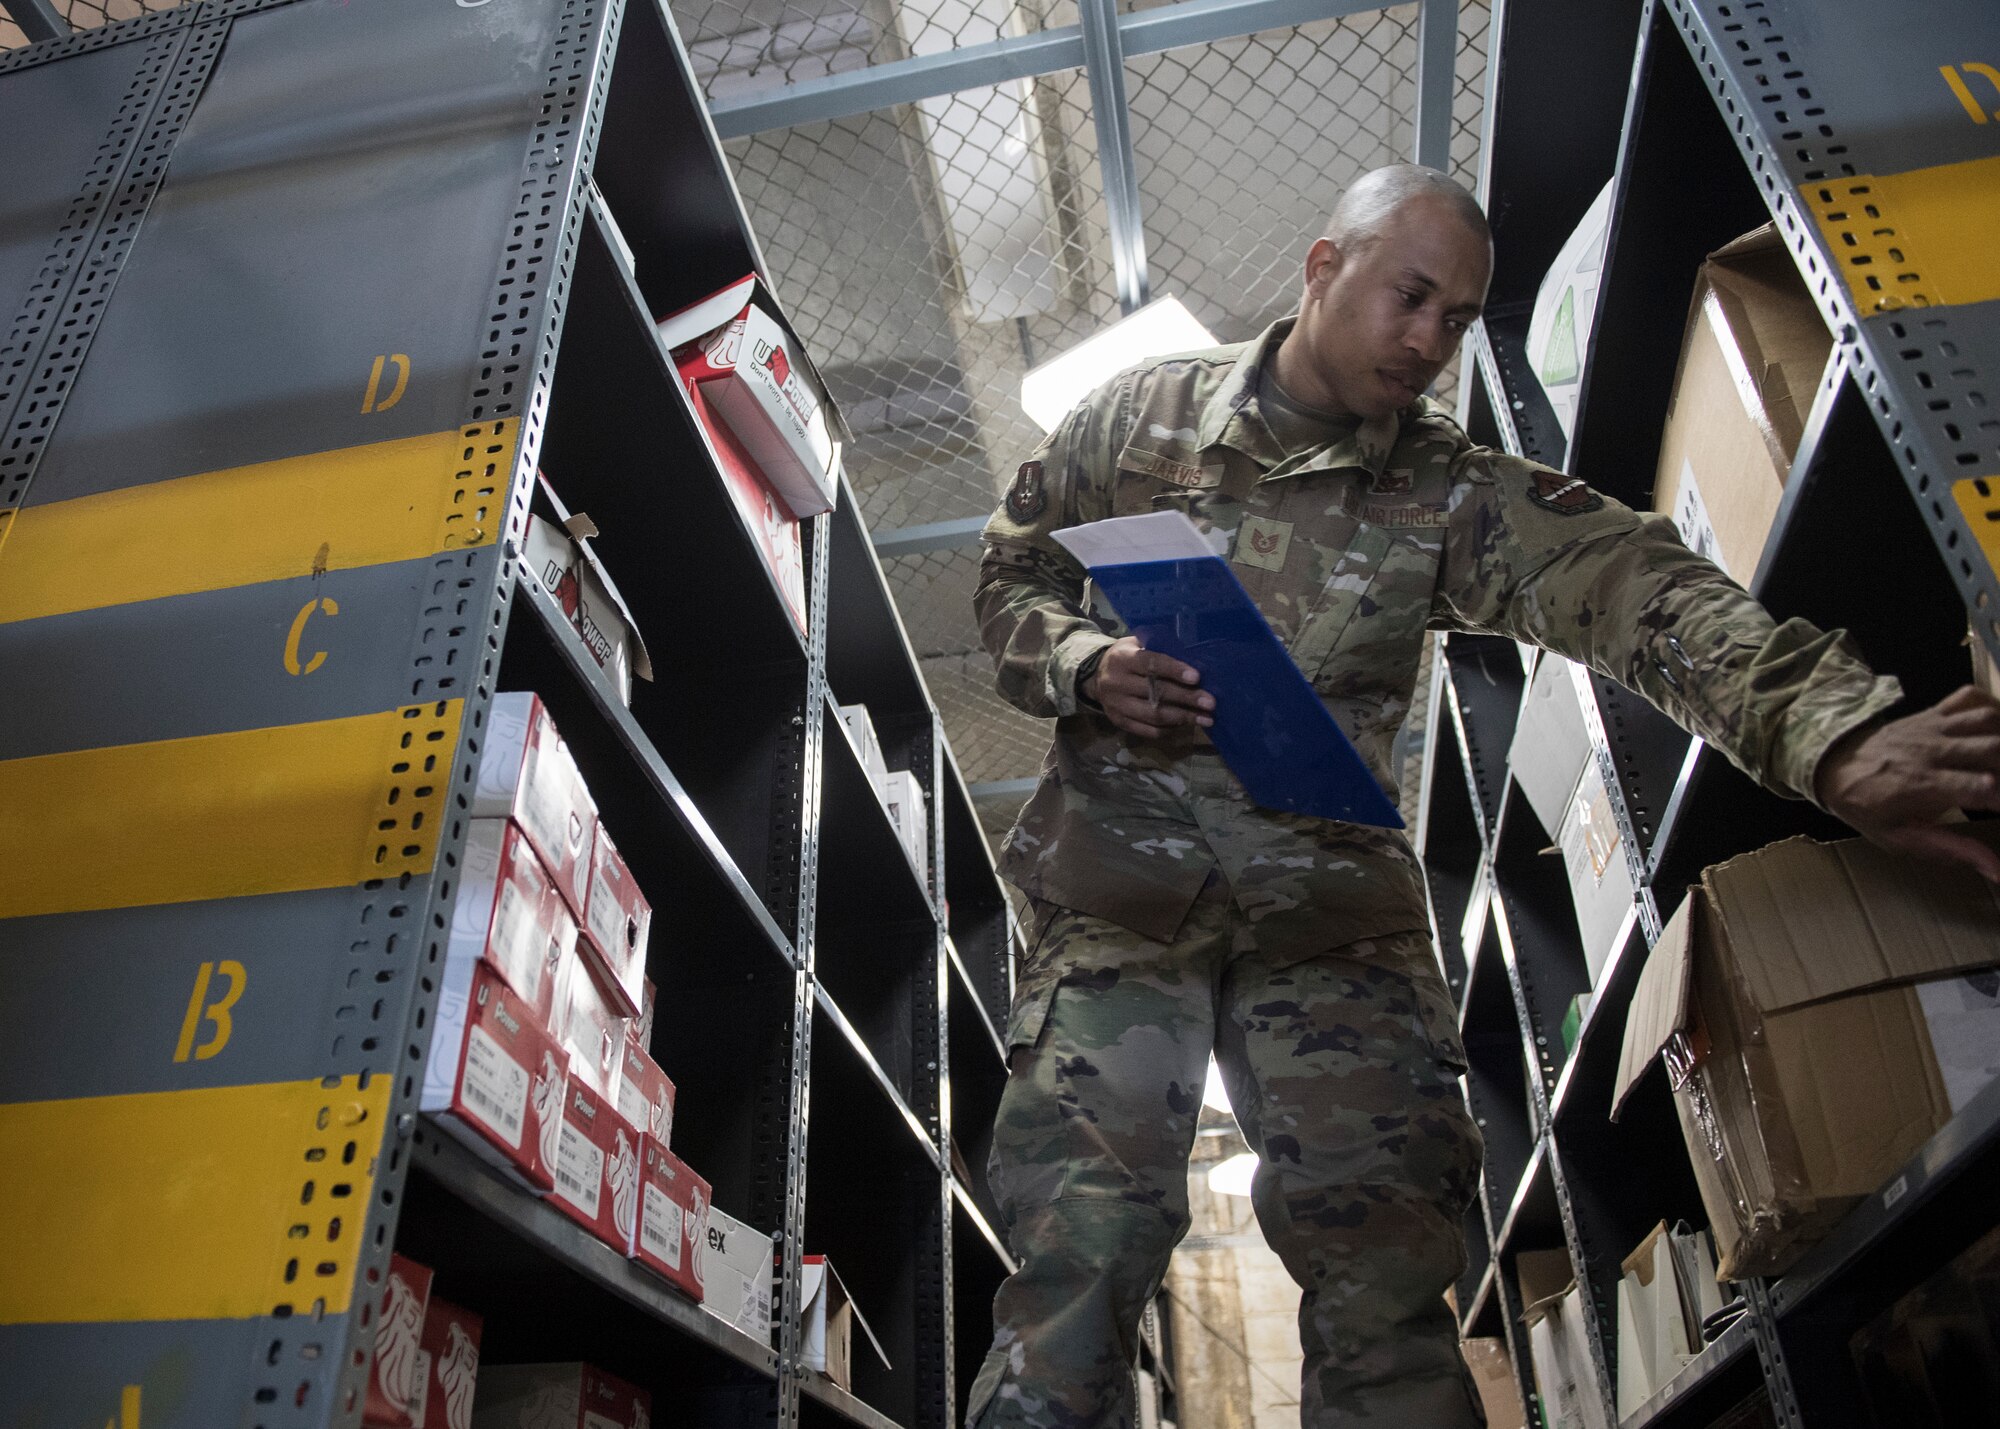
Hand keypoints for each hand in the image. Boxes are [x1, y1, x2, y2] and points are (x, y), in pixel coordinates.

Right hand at [1082, 636, 1213, 739]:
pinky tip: (1186, 725)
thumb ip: (1158, 648)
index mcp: (1122, 658)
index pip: (1150, 664)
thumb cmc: (1126, 656)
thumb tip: (1194, 656)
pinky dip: (1169, 729)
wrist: (1095, 677)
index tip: (1196, 677)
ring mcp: (1116, 705)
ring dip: (1183, 718)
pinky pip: (1148, 730)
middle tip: (1210, 703)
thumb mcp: (1136, 643)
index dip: (1174, 670)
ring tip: (1206, 719)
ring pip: (1153, 715)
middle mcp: (1116, 682)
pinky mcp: (1119, 722)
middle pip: (1155, 693)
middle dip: (1186, 698)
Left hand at [1816, 686, 1999, 880]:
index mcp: (1923, 786)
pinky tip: (1997, 730)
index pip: (1983, 786)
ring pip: (1987, 720)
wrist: (1832, 766)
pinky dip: (1993, 706)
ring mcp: (1932, 728)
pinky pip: (1969, 698)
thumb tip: (1997, 870)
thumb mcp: (1900, 838)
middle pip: (1994, 749)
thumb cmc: (1868, 807)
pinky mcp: (1931, 713)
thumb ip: (1950, 849)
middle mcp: (1932, 752)